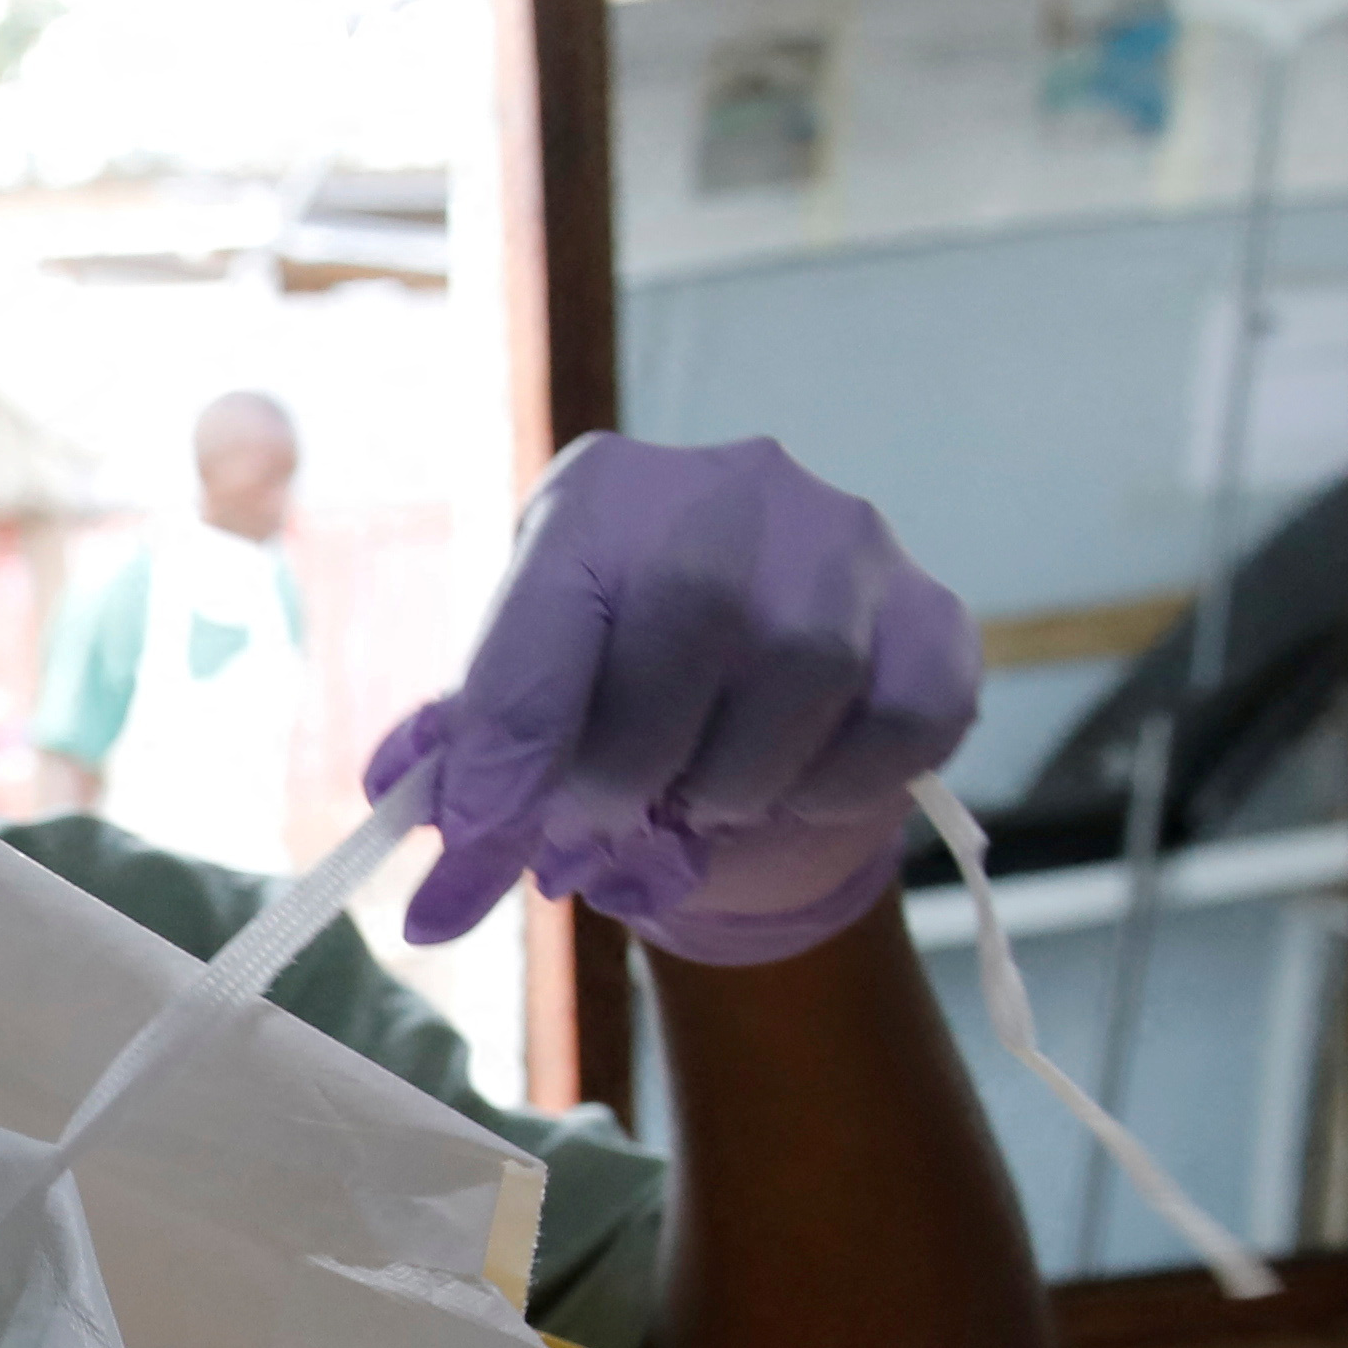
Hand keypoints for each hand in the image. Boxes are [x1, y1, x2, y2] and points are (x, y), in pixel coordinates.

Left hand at [370, 435, 980, 960]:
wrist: (763, 702)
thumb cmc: (618, 691)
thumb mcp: (526, 701)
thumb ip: (469, 761)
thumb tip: (410, 831)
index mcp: (598, 495)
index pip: (544, 623)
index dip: (504, 758)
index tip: (470, 857)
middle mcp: (731, 490)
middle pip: (683, 635)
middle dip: (622, 774)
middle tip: (591, 841)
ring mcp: (848, 545)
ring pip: (801, 679)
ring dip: (729, 785)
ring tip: (692, 807)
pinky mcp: (937, 618)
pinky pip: (898, 722)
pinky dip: (833, 788)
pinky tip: (790, 790)